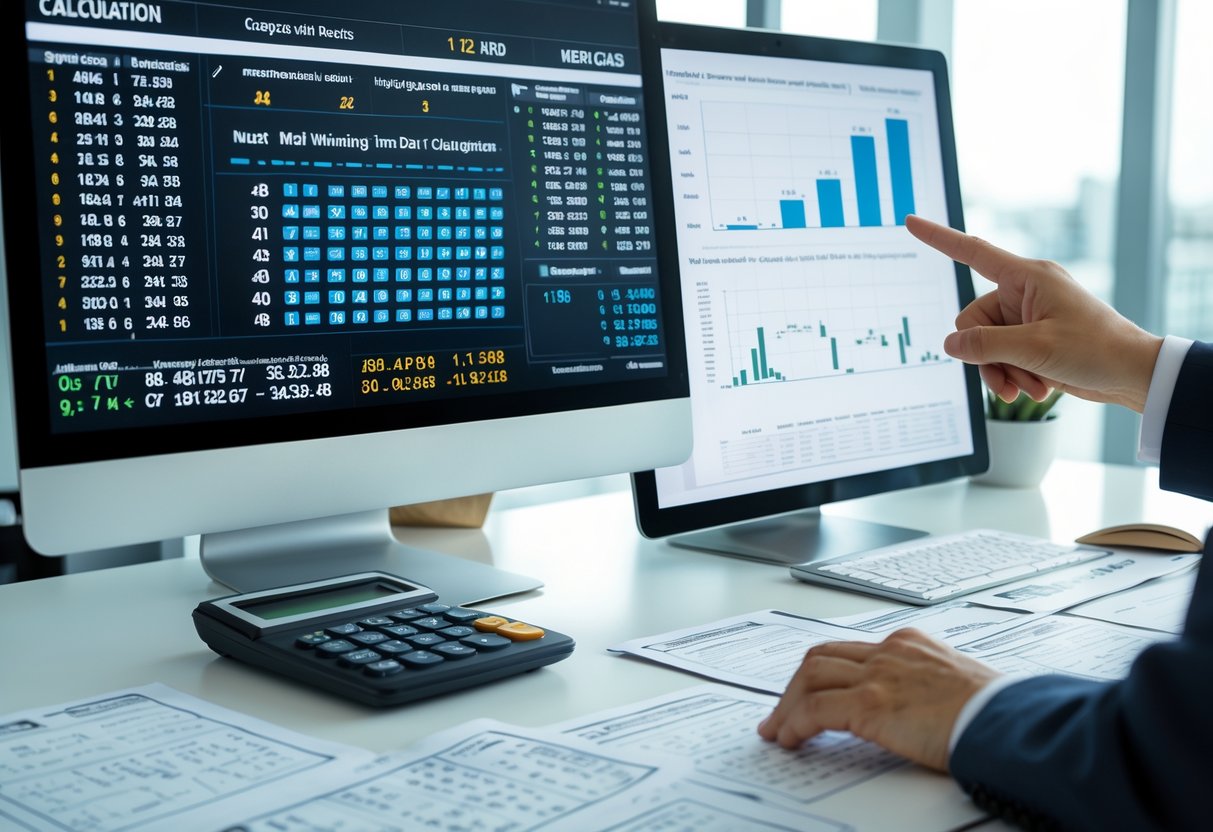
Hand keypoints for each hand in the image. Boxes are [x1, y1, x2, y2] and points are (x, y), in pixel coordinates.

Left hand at [757, 628, 1000, 771]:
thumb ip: (925, 689)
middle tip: (784, 712)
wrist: (1008, 722)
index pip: (851, 651)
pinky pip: (814, 709)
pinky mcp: (870, 703)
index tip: (812, 694)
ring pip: (810, 677)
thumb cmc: (995, 713)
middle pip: (822, 658)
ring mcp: (877, 675)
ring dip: (788, 704)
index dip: (823, 673)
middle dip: (797, 686)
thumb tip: (911, 713)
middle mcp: (889, 652)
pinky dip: (794, 723)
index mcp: (909, 644)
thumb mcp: (956, 687)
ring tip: (779, 730)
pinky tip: (790, 739)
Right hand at [905, 215, 1162, 411]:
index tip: (910, 222)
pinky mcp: (1031, 340)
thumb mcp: (1034, 348)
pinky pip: (1001, 356)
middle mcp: (1024, 293)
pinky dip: (1013, 375)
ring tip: (1027, 388)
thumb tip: (951, 344)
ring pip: (984, 345)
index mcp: (1028, 278)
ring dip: (1001, 371)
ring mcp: (1027, 318)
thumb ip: (985, 345)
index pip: (972, 252)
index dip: (939, 238)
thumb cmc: (1095, 349)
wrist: (1131, 374)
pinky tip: (1034, 389)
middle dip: (986, 356)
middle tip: (1010, 378)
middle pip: (973, 321)